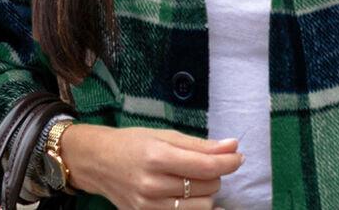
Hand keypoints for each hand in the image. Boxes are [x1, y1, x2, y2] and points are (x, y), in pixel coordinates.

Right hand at [61, 124, 243, 208]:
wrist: (99, 162)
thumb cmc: (133, 142)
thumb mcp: (164, 135)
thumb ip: (199, 145)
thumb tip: (233, 146)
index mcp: (157, 158)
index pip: (205, 167)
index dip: (228, 162)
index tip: (239, 156)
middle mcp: (153, 186)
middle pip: (207, 186)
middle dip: (215, 173)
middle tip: (206, 163)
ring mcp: (150, 207)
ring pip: (202, 207)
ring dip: (207, 191)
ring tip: (194, 178)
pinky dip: (197, 207)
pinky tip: (195, 196)